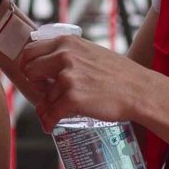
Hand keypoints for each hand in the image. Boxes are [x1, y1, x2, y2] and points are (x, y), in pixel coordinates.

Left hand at [18, 32, 151, 125]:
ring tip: (56, 112)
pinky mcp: (72, 98)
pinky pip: (49, 114)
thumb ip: (69, 53)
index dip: (28, 65)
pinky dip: (49, 123)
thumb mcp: (91, 51)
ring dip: (47, 107)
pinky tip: (52, 126)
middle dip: (34, 84)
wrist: (139, 91)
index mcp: (67, 43)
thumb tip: (48, 62)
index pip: (30, 50)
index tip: (34, 75)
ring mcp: (67, 78)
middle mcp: (64, 57)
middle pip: (29, 71)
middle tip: (45, 92)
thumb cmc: (120, 74)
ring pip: (42, 97)